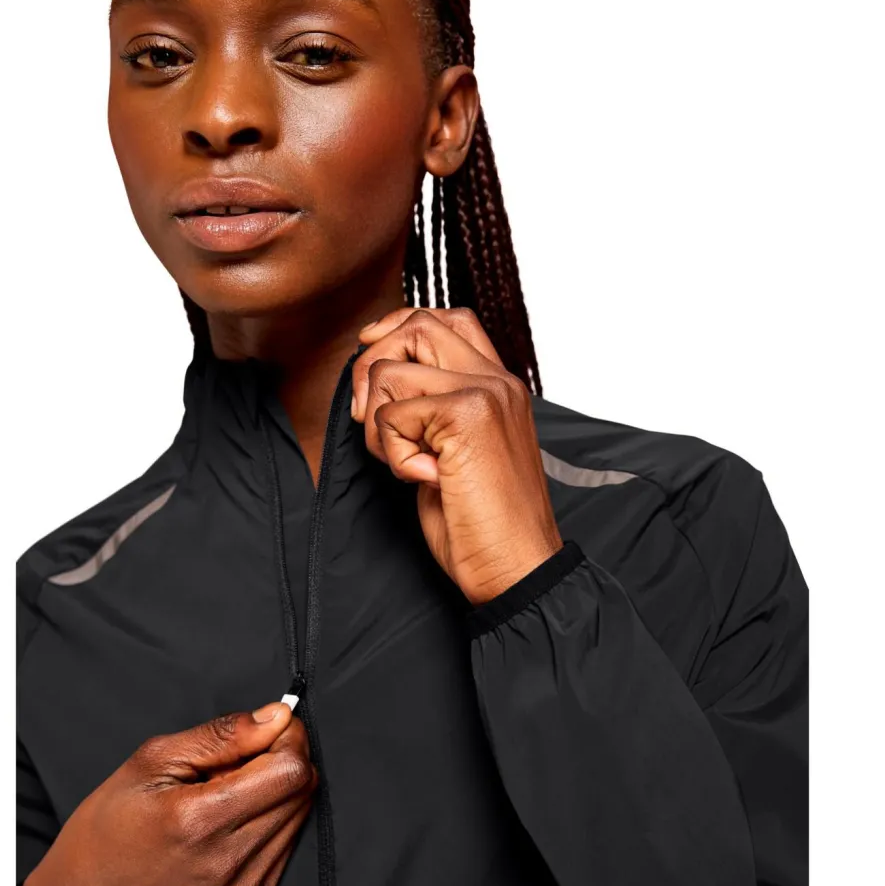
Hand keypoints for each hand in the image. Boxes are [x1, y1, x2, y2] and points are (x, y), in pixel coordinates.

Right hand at [23, 703, 317, 885]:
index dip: (286, 737)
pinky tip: (228, 823)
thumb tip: (275, 716)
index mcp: (202, 820)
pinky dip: (267, 824)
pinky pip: (284, 847)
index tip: (267, 728)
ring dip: (273, 793)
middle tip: (237, 761)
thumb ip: (222, 735)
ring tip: (225, 795)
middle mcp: (230, 862)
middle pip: (301, 790)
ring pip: (297, 817)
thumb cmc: (105, 833)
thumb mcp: (152, 763)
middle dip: (280, 760)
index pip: (291, 769)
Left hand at [351, 306, 562, 603]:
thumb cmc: (482, 521)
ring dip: (378, 424)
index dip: (400, 326)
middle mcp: (497, 380)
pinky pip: (391, 415)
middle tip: (368, 418)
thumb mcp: (452, 453)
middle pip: (417, 325)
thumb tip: (377, 377)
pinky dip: (392, 454)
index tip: (372, 353)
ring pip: (391, 370)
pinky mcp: (467, 416)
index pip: (448, 318)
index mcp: (499, 385)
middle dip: (372, 366)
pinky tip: (425, 479)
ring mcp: (485, 393)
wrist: (517, 567)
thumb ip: (431, 410)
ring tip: (408, 463)